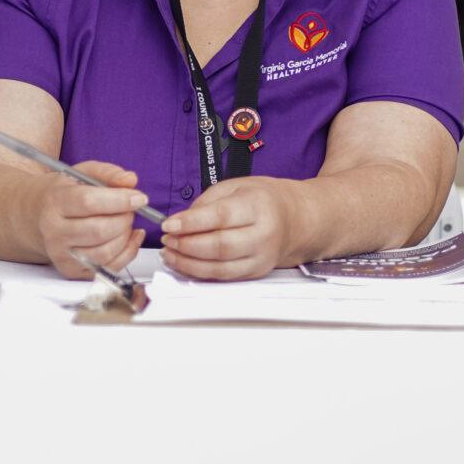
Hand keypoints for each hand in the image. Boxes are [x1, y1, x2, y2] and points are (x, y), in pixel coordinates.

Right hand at [35, 160, 148, 277]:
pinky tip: (130, 237)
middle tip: (131, 210)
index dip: (119, 200)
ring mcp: (61, 255)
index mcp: (54, 202)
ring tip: (126, 222)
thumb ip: (108, 173)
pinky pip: (108, 268)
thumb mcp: (82, 174)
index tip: (139, 198)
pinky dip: (128, 252)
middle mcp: (54, 232)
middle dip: (124, 219)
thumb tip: (130, 180)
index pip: (88, 202)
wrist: (37, 217)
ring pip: (105, 253)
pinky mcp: (72, 270)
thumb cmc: (64, 193)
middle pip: (99, 231)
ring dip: (125, 236)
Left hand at [161, 176, 305, 281]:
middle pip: (219, 246)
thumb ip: (207, 202)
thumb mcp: (237, 186)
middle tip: (166, 239)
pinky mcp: (256, 273)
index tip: (168, 224)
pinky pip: (223, 277)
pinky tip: (183, 263)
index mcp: (259, 206)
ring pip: (220, 267)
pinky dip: (199, 272)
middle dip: (186, 245)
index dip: (191, 223)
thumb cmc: (265, 200)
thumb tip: (180, 221)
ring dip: (188, 263)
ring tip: (169, 252)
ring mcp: (261, 257)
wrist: (296, 220)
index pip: (221, 217)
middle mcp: (263, 234)